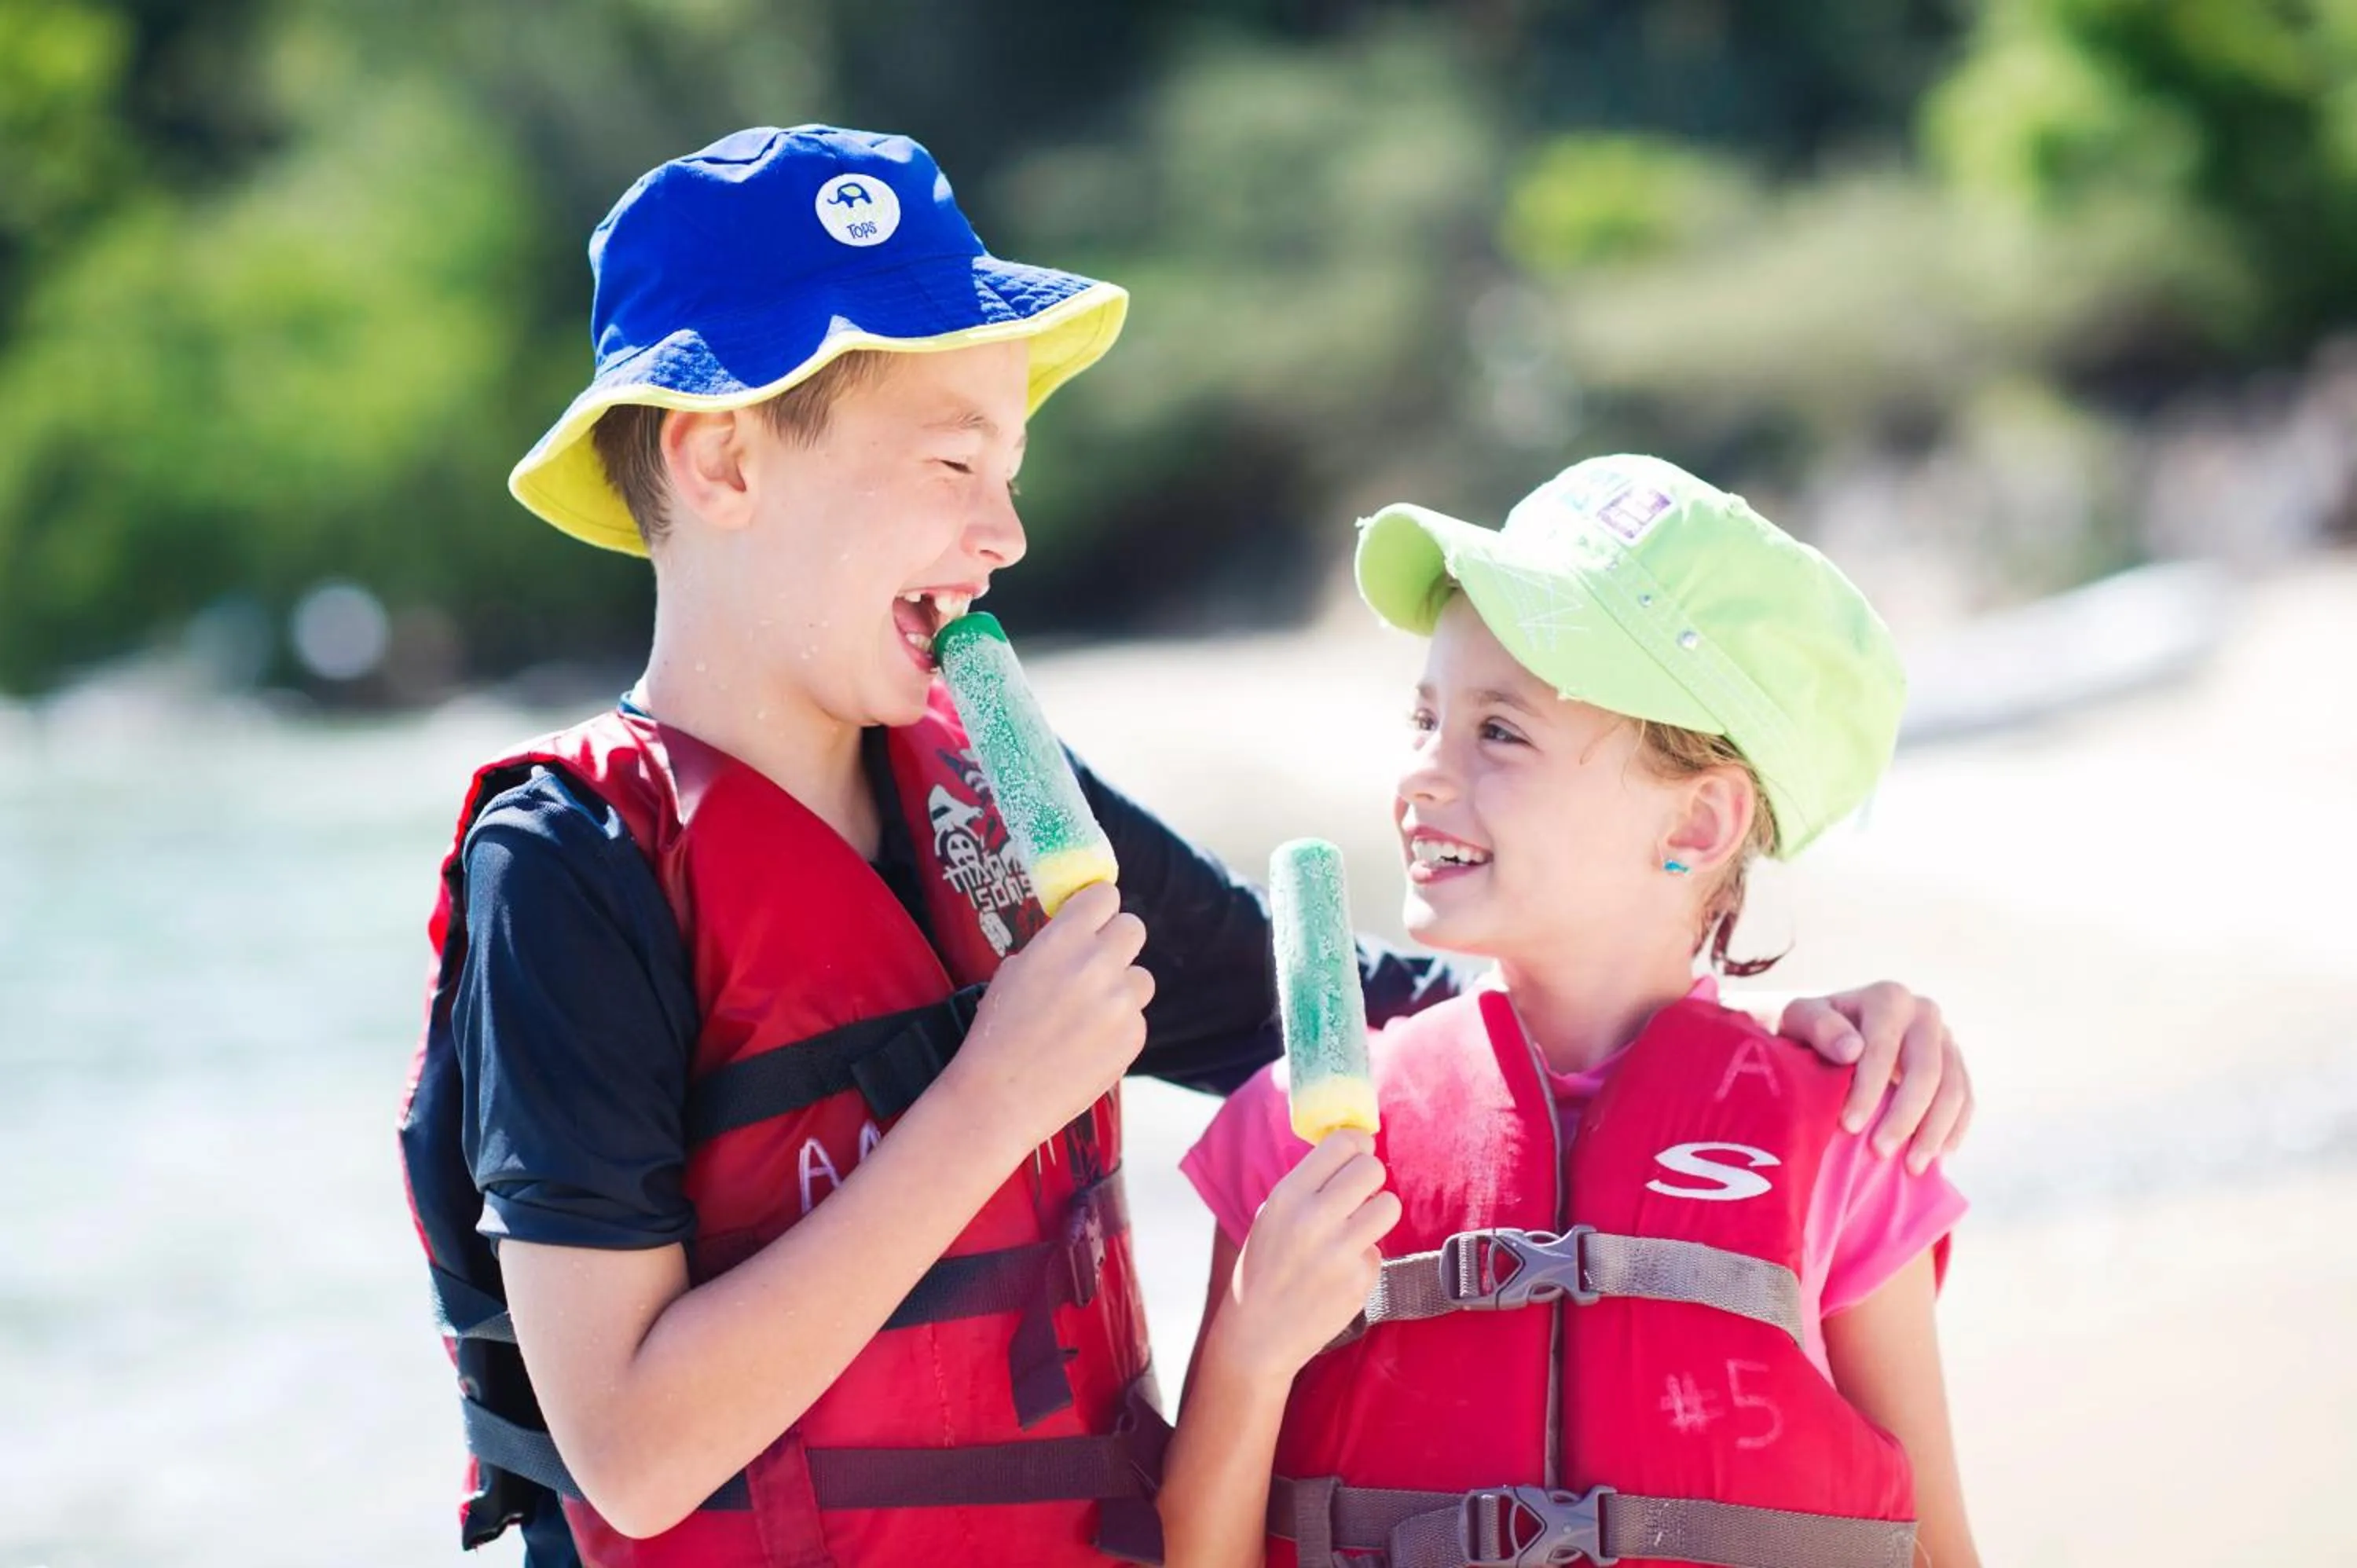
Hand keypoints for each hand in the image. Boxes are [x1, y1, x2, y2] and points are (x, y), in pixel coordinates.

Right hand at [946, 882, 1153, 1153]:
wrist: (999, 1097)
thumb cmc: (997, 1033)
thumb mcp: (1013, 973)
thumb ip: (1052, 949)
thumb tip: (1078, 938)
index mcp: (1062, 939)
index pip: (1104, 895)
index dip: (1097, 908)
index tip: (1091, 920)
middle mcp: (1097, 963)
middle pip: (1133, 928)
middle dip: (1116, 943)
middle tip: (1096, 964)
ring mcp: (1120, 1001)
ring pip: (1141, 978)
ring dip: (1121, 989)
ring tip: (1088, 1016)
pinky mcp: (1133, 1036)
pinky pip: (1136, 1018)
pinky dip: (1117, 1028)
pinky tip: (1087, 1046)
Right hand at [1216, 1131, 1401, 1378]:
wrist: (1257, 1335)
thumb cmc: (1264, 1269)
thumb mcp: (1272, 1215)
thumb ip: (1308, 1185)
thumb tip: (1353, 1151)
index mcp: (1287, 1196)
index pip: (1342, 1143)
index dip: (1358, 1145)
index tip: (1358, 1154)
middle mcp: (1314, 1219)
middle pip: (1372, 1168)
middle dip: (1370, 1178)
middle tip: (1359, 1193)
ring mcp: (1340, 1252)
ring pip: (1389, 1205)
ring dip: (1376, 1213)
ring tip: (1356, 1228)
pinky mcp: (1359, 1281)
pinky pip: (1379, 1250)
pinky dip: (1364, 1257)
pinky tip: (1340, 1272)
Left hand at [1779, 982, 1970, 1172]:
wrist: (1834, 1031)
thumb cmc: (1812, 1030)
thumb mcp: (1800, 1019)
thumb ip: (1819, 1027)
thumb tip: (1852, 1050)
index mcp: (1888, 998)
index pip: (1883, 1047)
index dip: (1868, 1089)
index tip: (1850, 1126)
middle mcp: (1924, 1013)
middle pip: (1926, 1071)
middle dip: (1904, 1116)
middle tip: (1880, 1152)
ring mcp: (1946, 1039)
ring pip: (1953, 1089)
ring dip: (1934, 1131)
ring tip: (1912, 1166)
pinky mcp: (1956, 1064)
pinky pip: (1966, 1100)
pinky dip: (1954, 1130)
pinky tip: (1938, 1157)